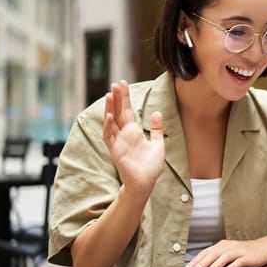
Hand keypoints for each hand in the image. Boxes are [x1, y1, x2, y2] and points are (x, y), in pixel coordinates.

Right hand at [103, 80, 164, 194]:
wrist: (146, 182)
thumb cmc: (151, 166)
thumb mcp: (158, 144)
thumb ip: (156, 129)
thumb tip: (157, 112)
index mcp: (133, 131)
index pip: (127, 110)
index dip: (125, 97)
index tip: (123, 83)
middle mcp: (124, 134)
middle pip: (118, 112)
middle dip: (117, 98)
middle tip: (115, 83)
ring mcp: (118, 141)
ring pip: (111, 121)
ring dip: (110, 108)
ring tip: (110, 94)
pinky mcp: (115, 150)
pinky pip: (109, 136)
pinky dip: (108, 126)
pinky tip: (110, 115)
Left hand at [182, 239, 266, 266]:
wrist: (264, 247)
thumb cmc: (244, 252)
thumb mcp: (228, 252)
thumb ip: (216, 257)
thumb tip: (201, 266)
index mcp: (222, 245)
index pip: (205, 253)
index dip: (195, 261)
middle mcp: (228, 247)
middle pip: (212, 255)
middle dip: (201, 264)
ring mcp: (238, 251)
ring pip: (223, 258)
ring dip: (213, 266)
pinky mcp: (247, 257)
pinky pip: (237, 262)